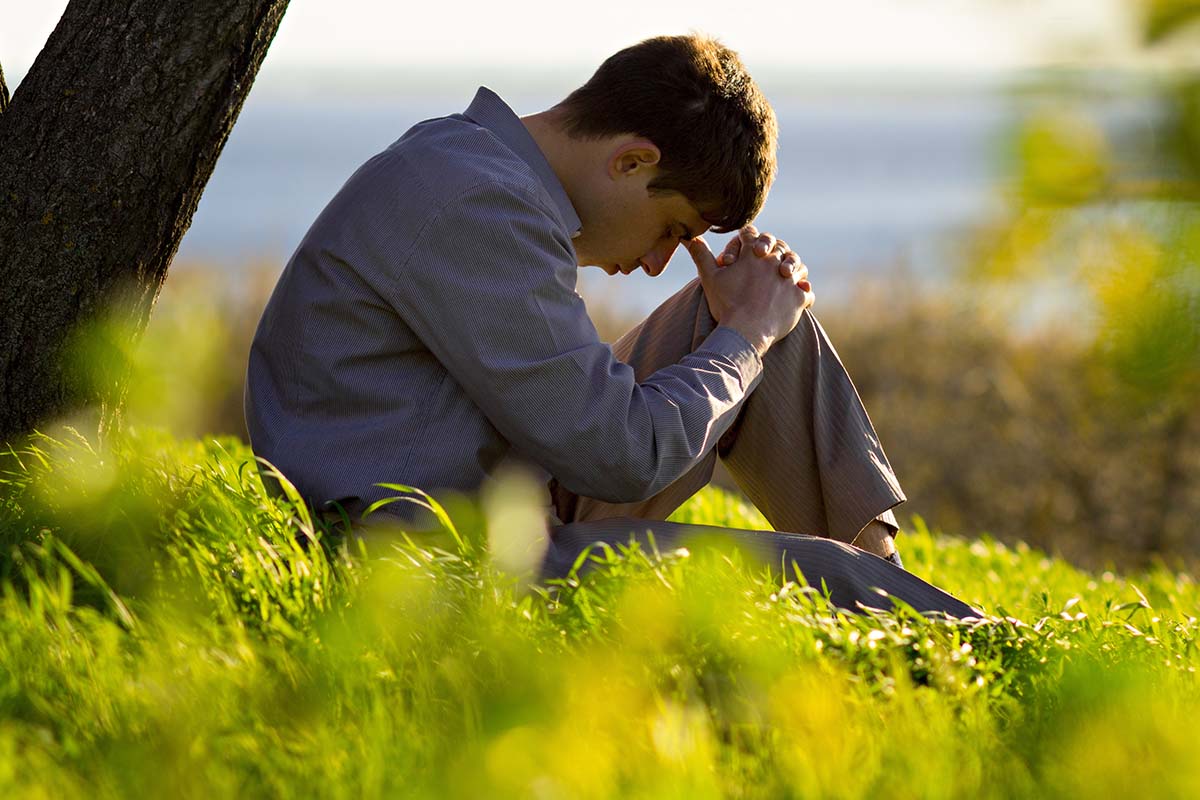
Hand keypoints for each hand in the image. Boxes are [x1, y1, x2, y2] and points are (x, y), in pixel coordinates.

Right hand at [684, 225, 814, 355]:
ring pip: (797, 266)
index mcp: (752, 253)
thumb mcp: (709, 277)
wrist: (745, 332)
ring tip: (785, 277)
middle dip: (771, 251)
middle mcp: (773, 261)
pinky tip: (798, 296)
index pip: (750, 233)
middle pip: (777, 246)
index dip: (745, 237)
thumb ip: (700, 254)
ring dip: (792, 269)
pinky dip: (803, 292)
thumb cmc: (726, 304)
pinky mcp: (799, 297)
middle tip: (765, 260)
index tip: (745, 244)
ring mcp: (789, 279)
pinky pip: (806, 291)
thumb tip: (688, 236)